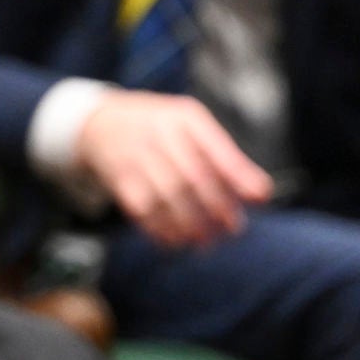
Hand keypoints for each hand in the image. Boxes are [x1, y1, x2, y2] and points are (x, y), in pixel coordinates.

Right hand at [76, 92, 272, 248]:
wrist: (98, 124)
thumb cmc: (159, 129)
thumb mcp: (193, 128)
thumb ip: (227, 158)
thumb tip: (261, 194)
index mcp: (184, 119)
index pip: (216, 148)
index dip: (239, 175)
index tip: (259, 199)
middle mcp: (159, 135)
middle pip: (192, 176)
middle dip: (217, 207)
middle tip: (233, 228)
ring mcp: (136, 157)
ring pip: (168, 197)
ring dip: (190, 224)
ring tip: (205, 240)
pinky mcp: (119, 179)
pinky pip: (143, 210)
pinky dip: (162, 230)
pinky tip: (176, 240)